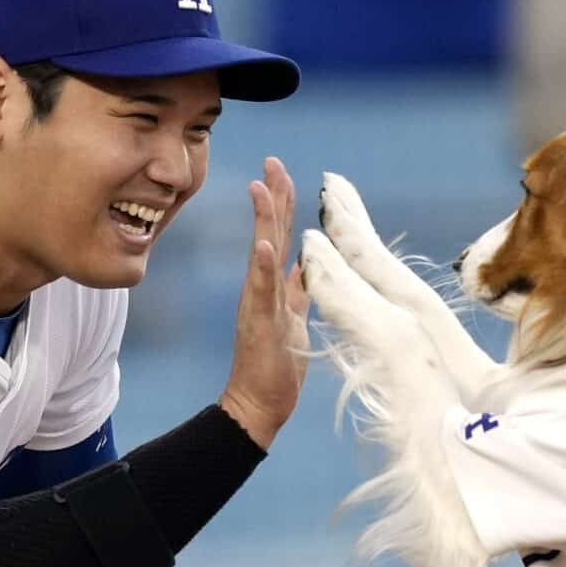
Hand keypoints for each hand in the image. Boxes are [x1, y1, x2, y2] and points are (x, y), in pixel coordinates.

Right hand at [219, 157, 308, 448]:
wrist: (257, 405)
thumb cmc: (276, 367)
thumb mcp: (295, 318)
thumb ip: (299, 289)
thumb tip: (308, 263)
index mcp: (276, 286)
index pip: (282, 235)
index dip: (284, 202)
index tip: (281, 169)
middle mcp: (263, 288)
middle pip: (271, 233)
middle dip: (274, 195)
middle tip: (272, 161)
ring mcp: (259, 304)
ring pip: (263, 253)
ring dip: (264, 219)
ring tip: (262, 187)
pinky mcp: (260, 324)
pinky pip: (261, 291)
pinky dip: (262, 266)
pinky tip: (262, 244)